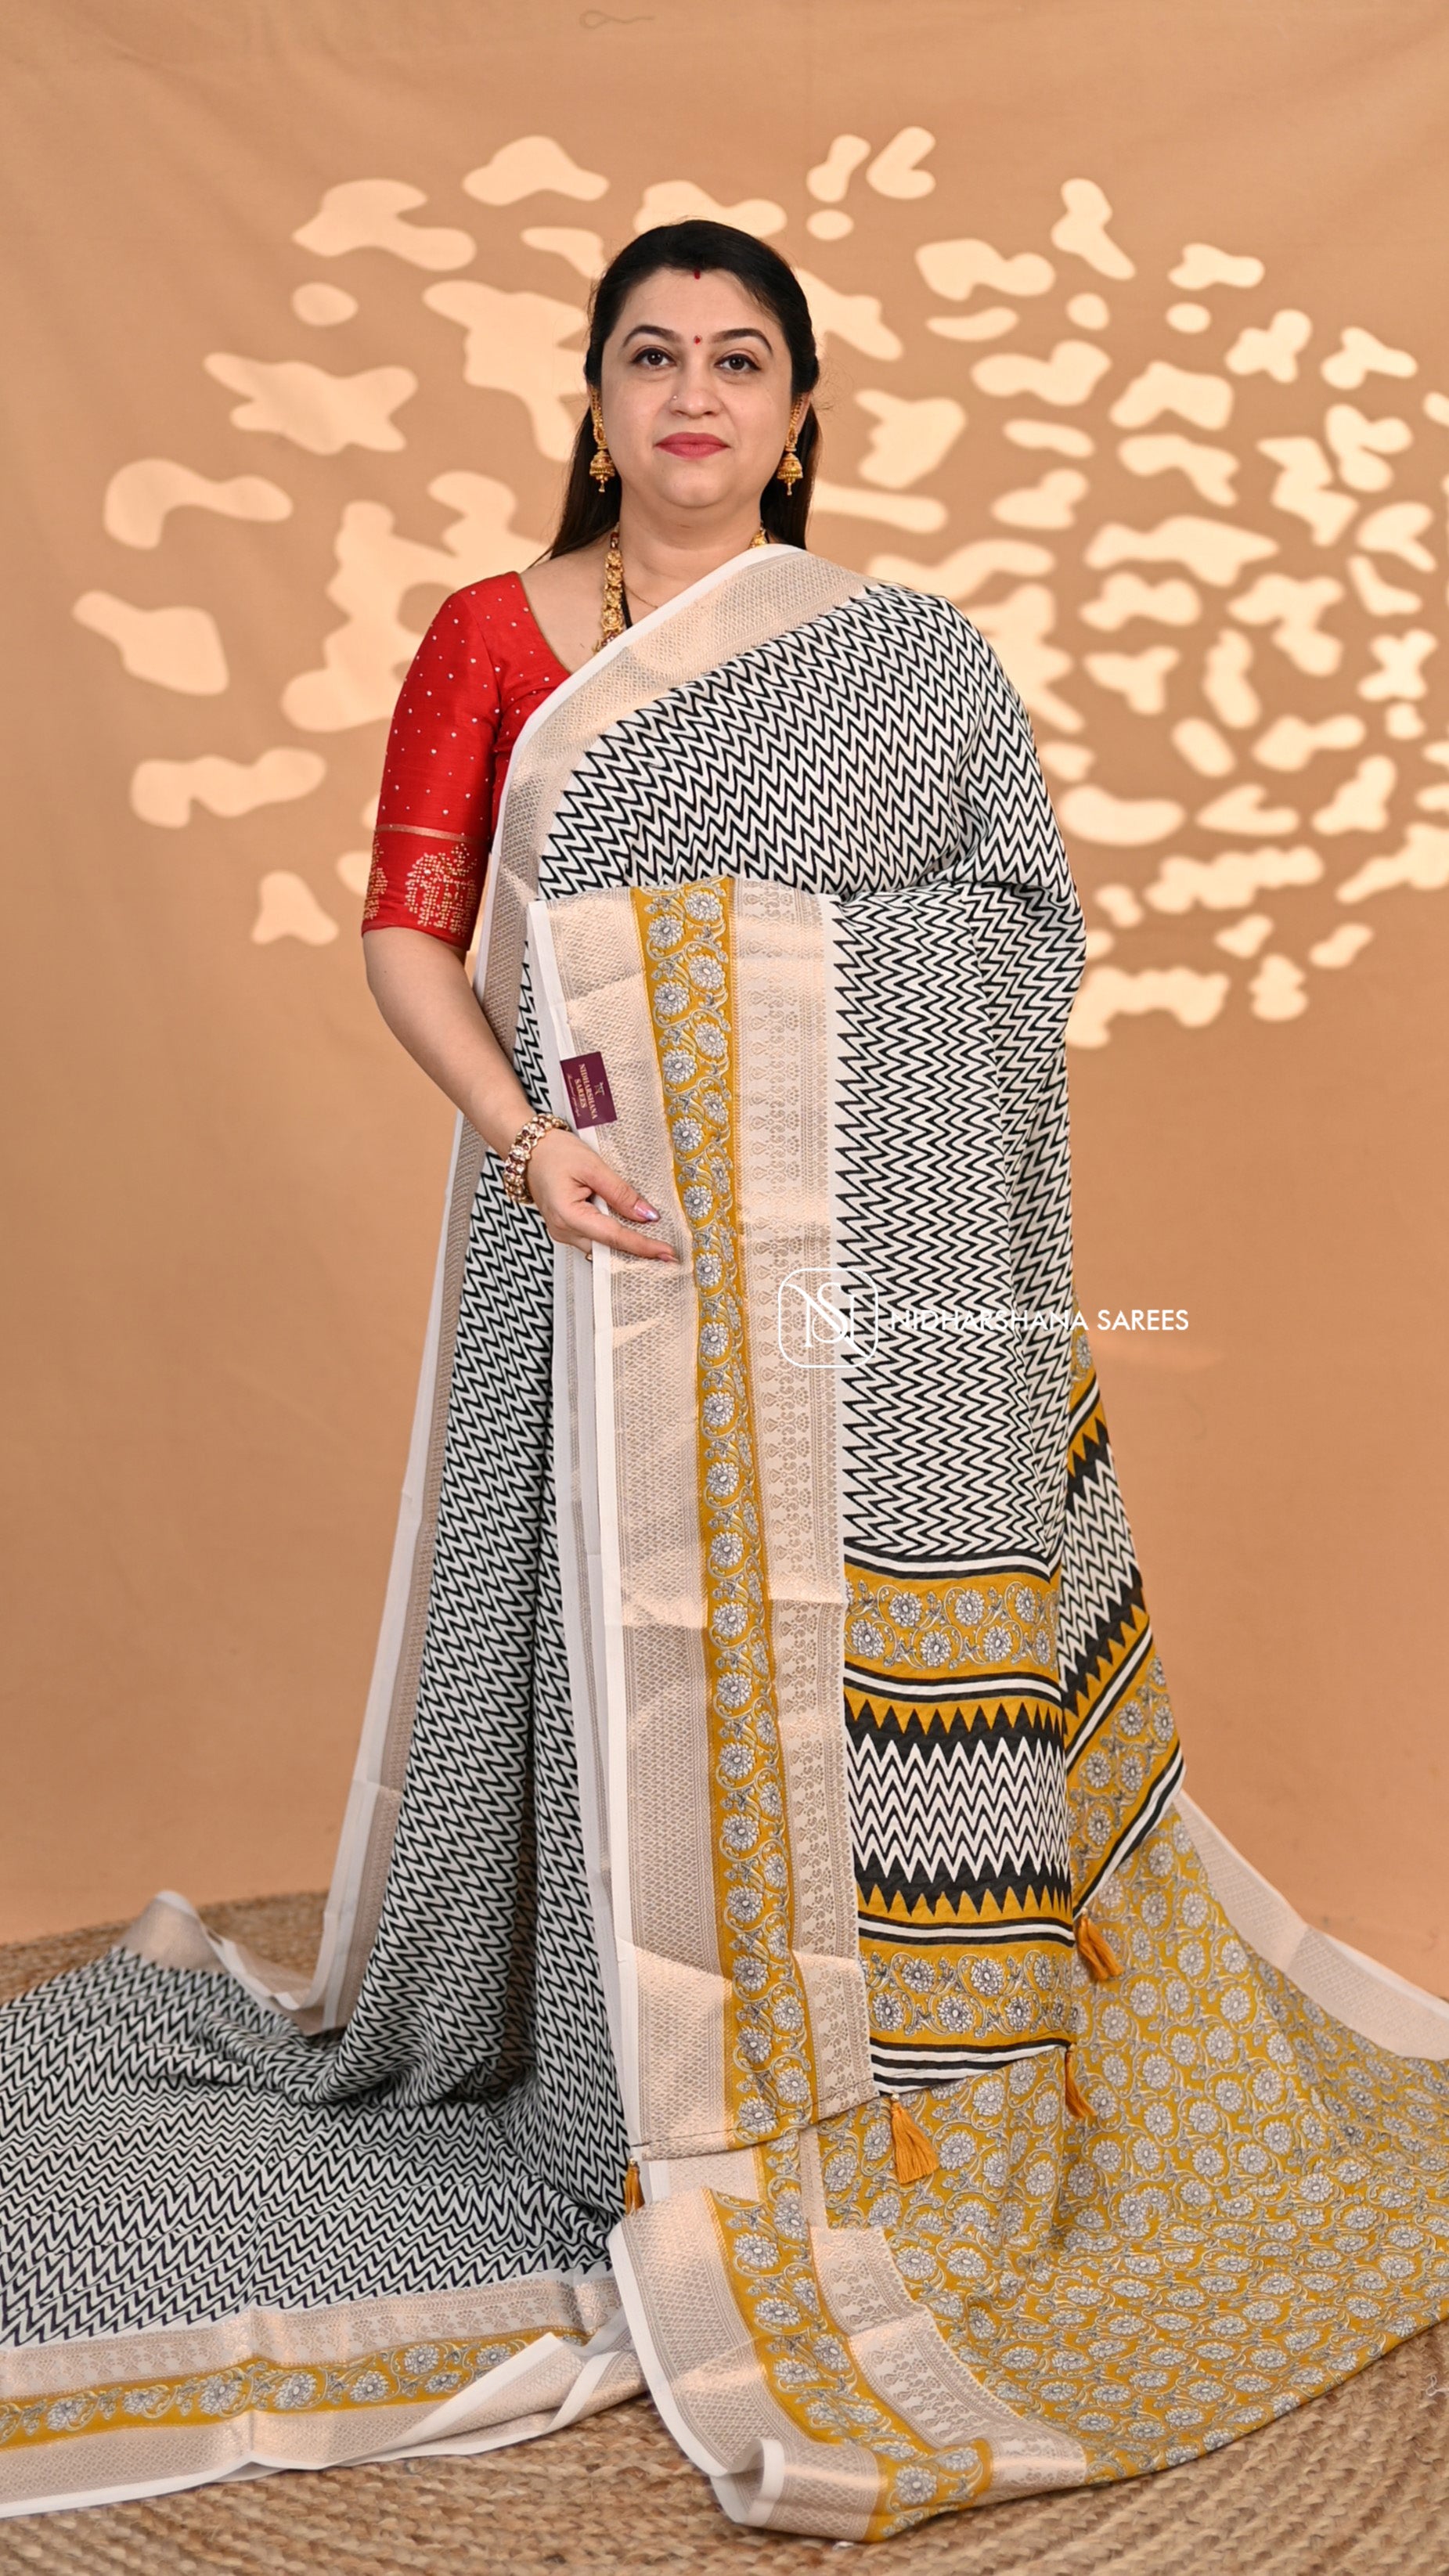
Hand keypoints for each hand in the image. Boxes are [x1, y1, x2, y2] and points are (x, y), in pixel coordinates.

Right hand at [524, 1128, 674, 1261]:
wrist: (531, 1150)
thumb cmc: (556, 1153)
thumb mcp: (593, 1167)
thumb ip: (620, 1193)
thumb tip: (647, 1215)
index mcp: (568, 1215)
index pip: (613, 1237)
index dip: (642, 1246)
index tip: (666, 1253)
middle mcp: (563, 1230)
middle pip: (607, 1249)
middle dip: (637, 1252)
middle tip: (667, 1253)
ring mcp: (563, 1232)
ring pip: (601, 1248)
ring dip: (625, 1245)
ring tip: (654, 1243)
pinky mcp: (566, 1228)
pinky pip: (593, 1240)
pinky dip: (612, 1238)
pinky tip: (630, 1234)